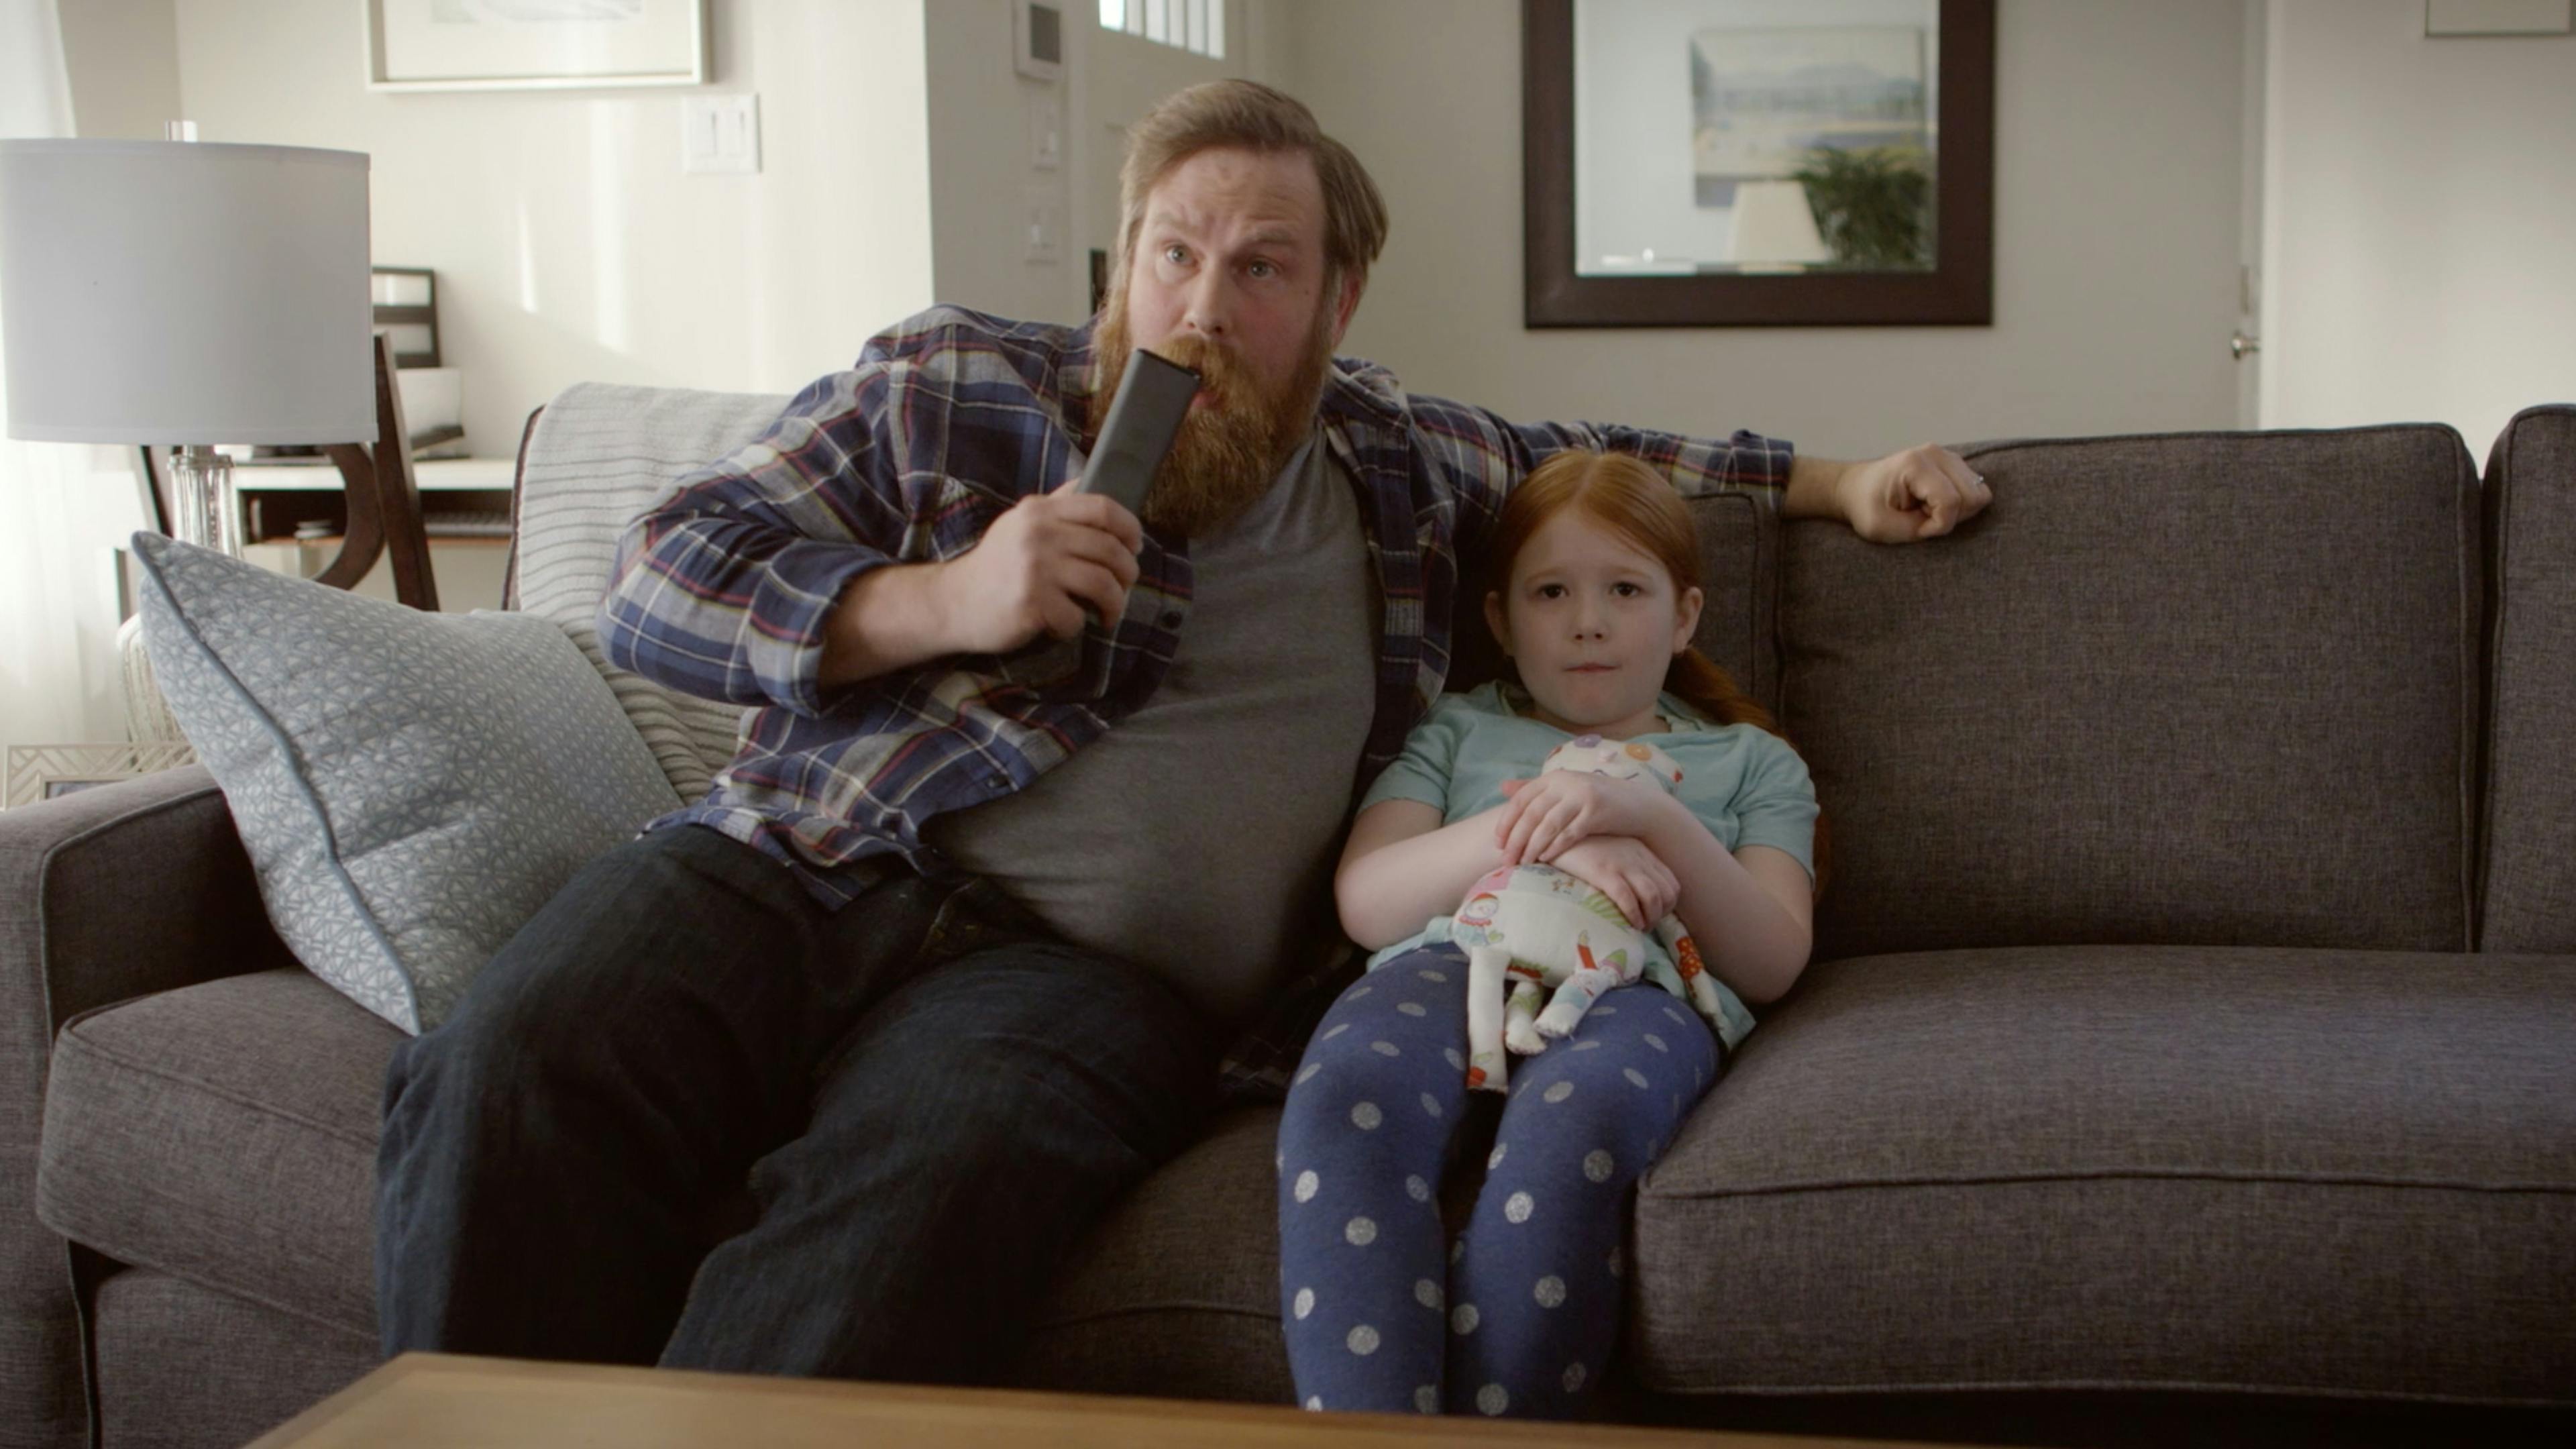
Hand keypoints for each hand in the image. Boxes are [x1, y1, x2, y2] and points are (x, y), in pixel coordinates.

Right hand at [935, 481, 1142, 652]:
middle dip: (1128, 573)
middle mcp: (1038, 534)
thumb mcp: (1020, 524)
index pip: (1102, 507)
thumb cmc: (996, 566)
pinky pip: (1077, 617)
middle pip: (1110, 549)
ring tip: (1108, 614)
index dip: (1130, 527)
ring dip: (1114, 604)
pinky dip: (1076, 627)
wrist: (952, 602)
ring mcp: (1035, 569)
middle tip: (1125, 587)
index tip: (1136, 547)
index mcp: (1039, 510)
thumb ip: (1056, 505)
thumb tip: (1090, 482)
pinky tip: (1063, 625)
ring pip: (1102, 584)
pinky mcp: (1031, 603)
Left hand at [1493, 772, 1665, 865]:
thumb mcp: (1564, 790)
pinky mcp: (1597, 812)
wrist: (1637, 805)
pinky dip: (1555, 846)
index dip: (1507, 821)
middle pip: (1532, 813)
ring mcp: (1582, 796)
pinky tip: (1545, 859)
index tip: (1497, 843)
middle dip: (1516, 839)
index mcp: (1554, 777)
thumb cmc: (1594, 801)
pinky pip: (1570, 832)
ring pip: (1548, 824)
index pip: (1521, 799)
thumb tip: (1502, 787)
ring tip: (1523, 863)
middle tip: (1506, 860)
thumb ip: (1535, 789)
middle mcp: (1566, 783)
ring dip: (1532, 846)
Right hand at [1548, 836, 1678, 928]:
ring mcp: (1621, 864)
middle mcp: (1637, 858)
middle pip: (1667, 892)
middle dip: (1661, 915)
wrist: (1556, 831)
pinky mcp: (1603, 871)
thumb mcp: (1611, 850)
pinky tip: (1628, 924)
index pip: (1671, 882)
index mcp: (1641, 852)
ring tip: (1638, 928)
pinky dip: (1633, 915)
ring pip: (1652, 897)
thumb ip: (1625, 864)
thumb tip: (1633, 891)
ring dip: (1650, 919)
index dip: (1668, 905)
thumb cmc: (1581, 846)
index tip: (1653, 916)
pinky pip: (1627, 898)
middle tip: (1646, 926)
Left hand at [1839, 443, 1991, 542]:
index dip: (1938, 525)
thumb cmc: (1866, 507)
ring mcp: (1947, 456)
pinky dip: (1959, 503)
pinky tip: (1933, 502)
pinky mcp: (1953, 463)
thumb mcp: (1882, 527)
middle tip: (1922, 516)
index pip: (1950, 502)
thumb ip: (1918, 529)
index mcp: (1915, 464)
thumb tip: (1950, 519)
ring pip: (1979, 492)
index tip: (1916, 528)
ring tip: (1926, 508)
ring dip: (1956, 509)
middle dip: (1950, 516)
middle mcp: (1936, 454)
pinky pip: (1974, 489)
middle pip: (1972, 496)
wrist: (1855, 488)